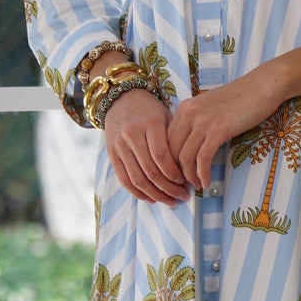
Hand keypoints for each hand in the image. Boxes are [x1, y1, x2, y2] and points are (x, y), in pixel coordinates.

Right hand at [103, 88, 188, 204]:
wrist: (120, 99)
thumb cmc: (149, 109)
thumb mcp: (165, 116)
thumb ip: (174, 139)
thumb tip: (189, 168)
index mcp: (150, 123)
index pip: (162, 156)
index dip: (174, 173)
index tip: (185, 181)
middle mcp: (132, 135)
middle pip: (150, 171)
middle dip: (168, 189)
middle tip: (183, 197)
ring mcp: (119, 146)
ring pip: (137, 179)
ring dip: (155, 195)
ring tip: (170, 202)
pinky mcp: (112, 154)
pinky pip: (124, 180)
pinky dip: (138, 193)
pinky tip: (151, 199)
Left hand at [167, 68, 285, 187]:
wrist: (263, 86)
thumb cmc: (241, 99)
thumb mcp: (211, 108)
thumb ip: (197, 123)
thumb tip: (191, 148)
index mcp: (185, 108)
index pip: (165, 140)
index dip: (167, 161)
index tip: (176, 174)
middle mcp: (189, 113)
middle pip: (170, 151)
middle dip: (174, 172)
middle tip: (184, 186)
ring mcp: (203, 121)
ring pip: (184, 157)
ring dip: (189, 177)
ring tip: (197, 186)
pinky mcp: (219, 129)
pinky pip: (203, 158)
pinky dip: (202, 174)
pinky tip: (207, 182)